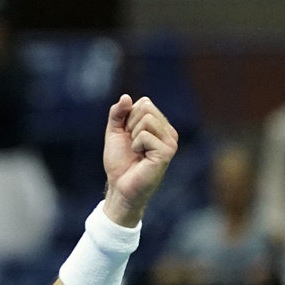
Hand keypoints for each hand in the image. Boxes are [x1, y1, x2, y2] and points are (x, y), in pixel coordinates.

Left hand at [102, 94, 178, 226]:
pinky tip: (141, 157)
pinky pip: (145, 135)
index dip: (128, 118)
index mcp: (159, 125)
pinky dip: (136, 145)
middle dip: (130, 125)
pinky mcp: (167, 152)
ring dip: (133, 136)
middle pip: (146, 107)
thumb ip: (117, 113)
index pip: (144, 102)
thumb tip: (126, 97)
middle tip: (132, 144)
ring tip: (137, 151)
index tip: (128, 136)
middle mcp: (168, 131)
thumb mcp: (114, 132)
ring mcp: (170, 141)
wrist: (119, 187)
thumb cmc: (119, 162)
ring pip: (146, 119)